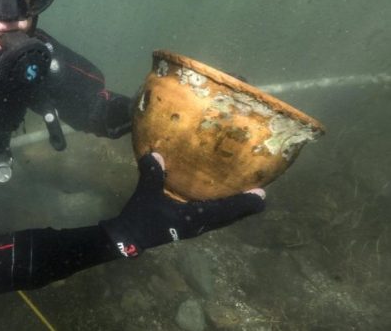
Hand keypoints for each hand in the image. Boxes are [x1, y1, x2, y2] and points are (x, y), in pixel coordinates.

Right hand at [100, 153, 265, 257]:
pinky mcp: (188, 226)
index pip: (225, 211)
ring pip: (222, 219)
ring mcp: (194, 228)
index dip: (244, 203)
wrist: (128, 238)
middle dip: (244, 206)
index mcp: (193, 218)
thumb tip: (157, 153)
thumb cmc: (140, 217)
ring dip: (235, 209)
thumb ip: (152, 174)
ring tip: (246, 195)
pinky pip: (212, 217)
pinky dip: (222, 209)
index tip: (262, 195)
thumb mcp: (145, 194)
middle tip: (260, 194)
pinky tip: (219, 198)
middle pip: (230, 217)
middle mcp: (199, 225)